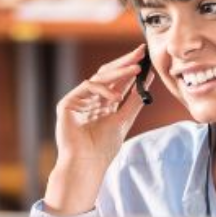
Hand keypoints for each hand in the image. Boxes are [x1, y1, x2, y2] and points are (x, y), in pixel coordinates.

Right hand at [43, 44, 154, 213]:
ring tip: (136, 69)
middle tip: (140, 52)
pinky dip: (103, 89)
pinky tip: (115, 97)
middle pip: (108, 74)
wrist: (86, 164)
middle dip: (124, 62)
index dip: (130, 68)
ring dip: (119, 72)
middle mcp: (90, 99)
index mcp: (103, 104)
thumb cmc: (103, 149)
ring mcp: (78, 100)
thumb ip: (134, 100)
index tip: (144, 56)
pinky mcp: (67, 103)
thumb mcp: (124, 120)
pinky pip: (86, 87)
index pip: (118, 81)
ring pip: (99, 78)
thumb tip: (148, 80)